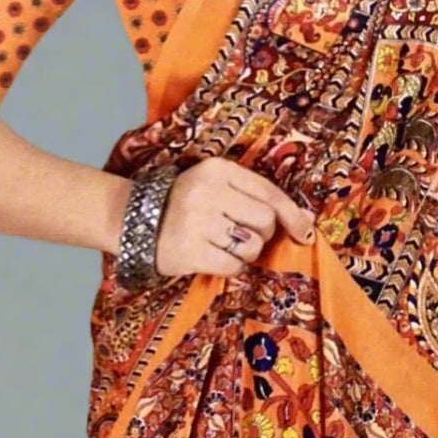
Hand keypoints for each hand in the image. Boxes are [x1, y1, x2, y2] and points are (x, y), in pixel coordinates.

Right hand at [154, 156, 316, 277]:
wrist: (132, 219)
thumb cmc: (184, 203)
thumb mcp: (215, 185)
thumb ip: (255, 196)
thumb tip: (305, 221)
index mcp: (218, 169)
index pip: (269, 192)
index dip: (293, 215)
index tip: (305, 231)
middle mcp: (208, 192)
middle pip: (265, 221)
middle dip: (262, 233)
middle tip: (241, 233)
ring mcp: (197, 222)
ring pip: (252, 246)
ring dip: (246, 252)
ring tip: (224, 244)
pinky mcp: (189, 250)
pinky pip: (234, 266)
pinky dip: (232, 267)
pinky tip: (216, 258)